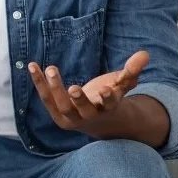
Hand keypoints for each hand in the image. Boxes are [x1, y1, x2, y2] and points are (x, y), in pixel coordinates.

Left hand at [28, 50, 149, 137]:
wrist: (97, 123)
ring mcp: (71, 117)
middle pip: (82, 110)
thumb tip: (145, 54)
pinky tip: (33, 66)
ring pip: (62, 106)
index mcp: (107, 108)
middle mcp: (89, 115)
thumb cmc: (109, 98)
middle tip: (73, 87)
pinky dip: (39, 83)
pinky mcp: (57, 114)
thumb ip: (132, 70)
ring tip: (51, 69)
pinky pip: (46, 98)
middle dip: (78, 99)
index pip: (108, 104)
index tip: (106, 90)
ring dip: (55, 89)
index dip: (107, 98)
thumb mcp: (122, 84)